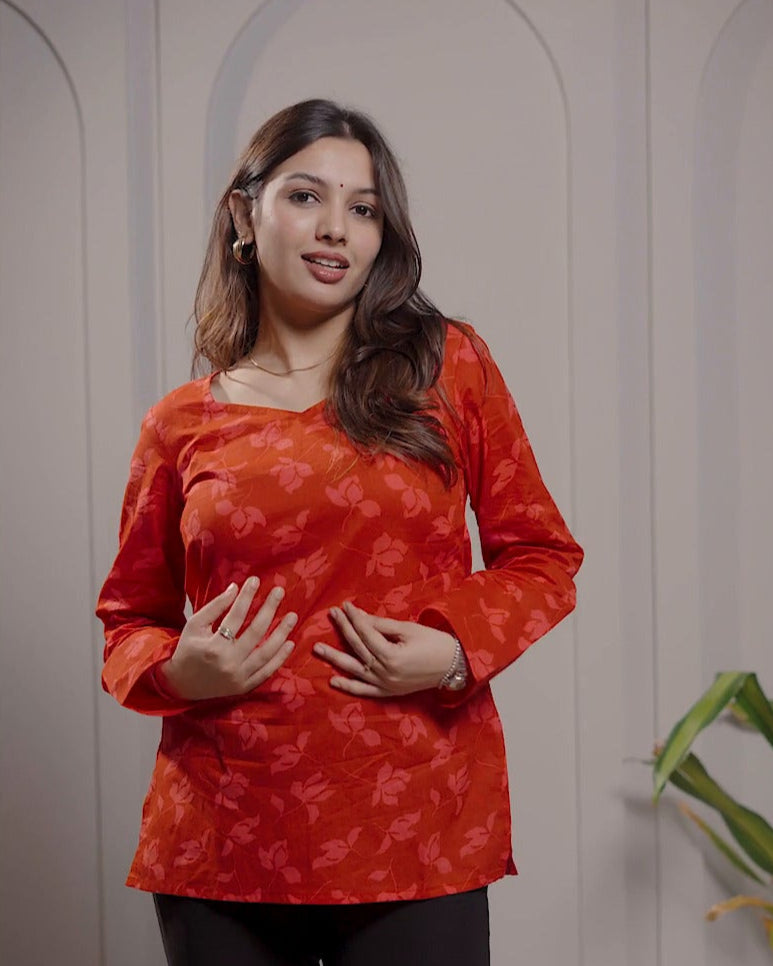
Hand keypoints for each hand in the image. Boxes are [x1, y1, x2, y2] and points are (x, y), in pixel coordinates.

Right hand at [160, 578, 295, 699]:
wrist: (181, 684)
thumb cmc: (188, 651)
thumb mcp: (194, 625)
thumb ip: (215, 607)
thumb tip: (235, 588)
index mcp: (213, 646)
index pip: (235, 616)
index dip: (246, 597)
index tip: (255, 580)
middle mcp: (228, 662)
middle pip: (255, 632)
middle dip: (269, 609)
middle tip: (279, 592)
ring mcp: (238, 677)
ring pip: (266, 653)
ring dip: (281, 633)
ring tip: (292, 616)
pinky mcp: (244, 686)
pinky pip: (267, 672)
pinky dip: (280, 658)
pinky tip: (290, 643)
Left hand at [313, 601, 456, 697]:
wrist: (454, 666)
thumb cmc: (434, 643)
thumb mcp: (409, 629)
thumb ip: (382, 625)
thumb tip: (360, 616)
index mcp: (391, 655)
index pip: (366, 633)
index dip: (355, 618)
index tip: (344, 606)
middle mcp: (384, 672)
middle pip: (358, 648)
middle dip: (344, 629)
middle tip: (332, 615)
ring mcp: (385, 685)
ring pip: (355, 670)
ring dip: (335, 658)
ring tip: (318, 648)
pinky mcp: (388, 692)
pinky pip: (364, 691)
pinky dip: (349, 686)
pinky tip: (333, 679)